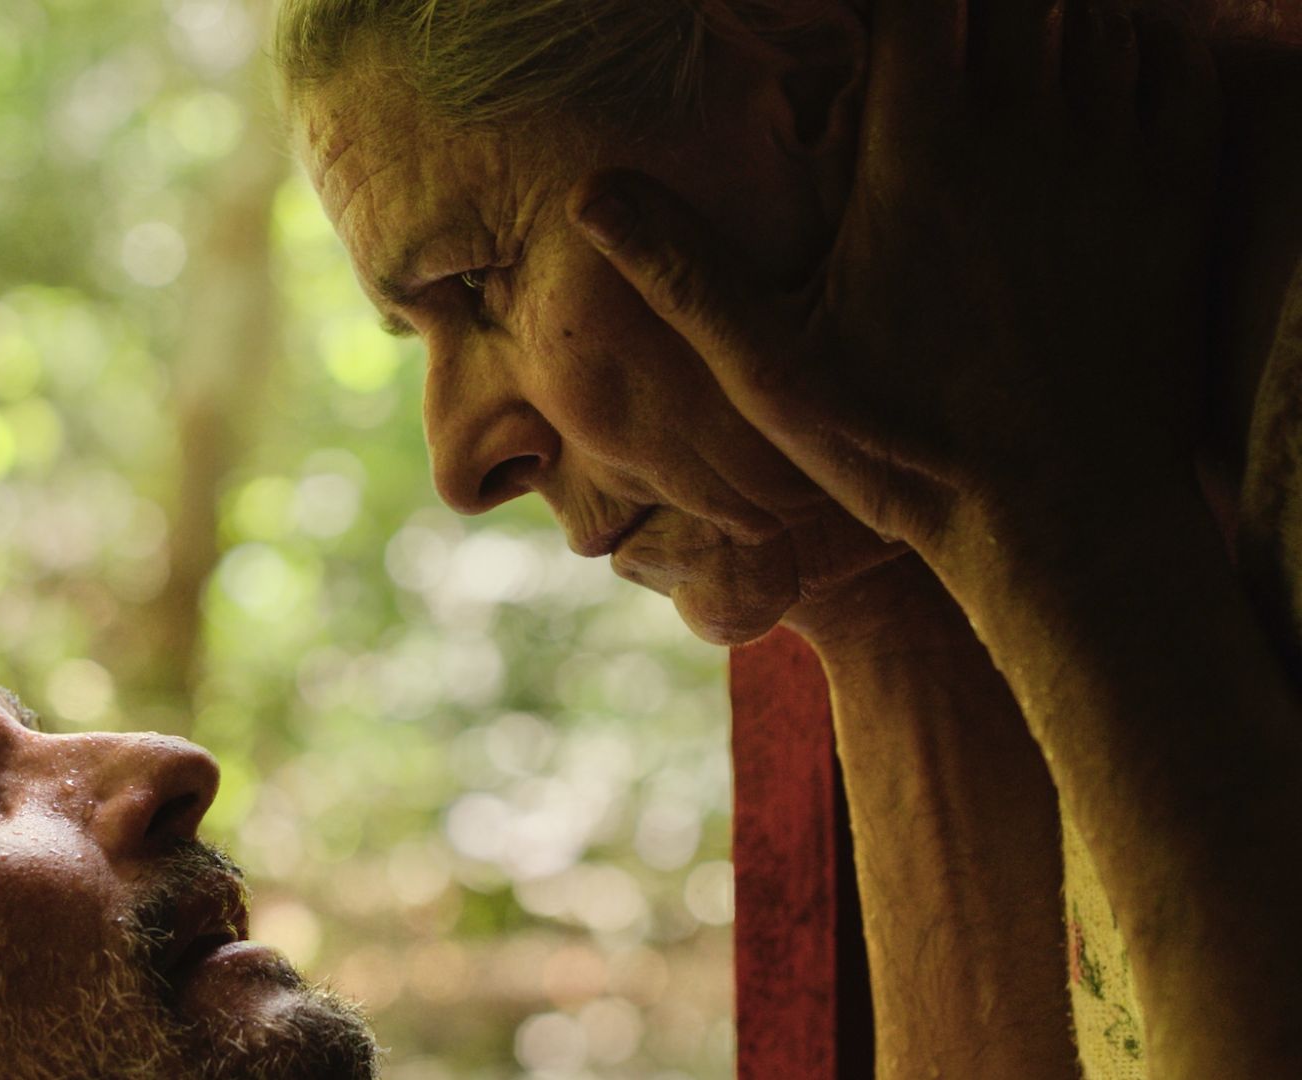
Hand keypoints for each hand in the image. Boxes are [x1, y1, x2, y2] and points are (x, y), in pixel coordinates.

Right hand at [569, 0, 1220, 564]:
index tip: (861, 27)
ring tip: (995, 62)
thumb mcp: (769, 369)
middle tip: (925, 55)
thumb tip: (592, 193)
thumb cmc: (907, 448)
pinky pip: (1175, 65)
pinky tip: (1087, 87)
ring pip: (1093, 19)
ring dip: (1045, 23)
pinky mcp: (1175, 200)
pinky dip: (1135, 50)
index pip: (921, 2)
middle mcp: (1027, 136)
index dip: (893, 1)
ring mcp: (1113, 162)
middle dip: (967, 10)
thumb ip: (683, 271)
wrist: (1065, 520)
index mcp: (924, 156)